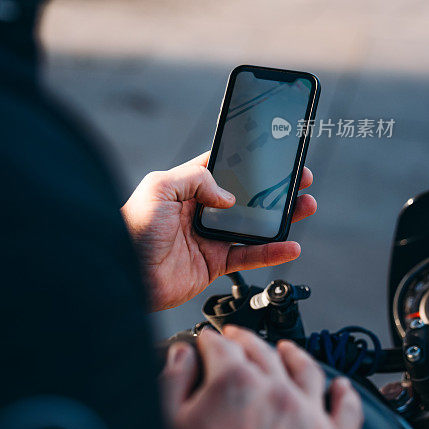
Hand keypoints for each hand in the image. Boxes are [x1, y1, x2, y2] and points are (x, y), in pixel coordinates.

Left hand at [121, 152, 316, 310]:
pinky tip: (291, 246)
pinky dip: (272, 252)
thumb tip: (228, 196)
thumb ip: (196, 179)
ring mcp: (209, 238)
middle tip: (300, 179)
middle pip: (246, 196)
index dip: (248, 162)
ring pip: (254, 226)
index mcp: (187, 186)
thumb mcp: (160, 187)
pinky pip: (249, 256)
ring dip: (282, 217)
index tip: (274, 156)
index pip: (223, 168)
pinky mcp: (213, 264)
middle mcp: (200, 210)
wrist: (122, 273)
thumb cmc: (132, 226)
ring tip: (306, 205)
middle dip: (274, 188)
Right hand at [161, 328, 362, 428]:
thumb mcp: (168, 428)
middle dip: (245, 341)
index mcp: (235, 383)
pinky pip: (347, 412)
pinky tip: (341, 388)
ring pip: (307, 370)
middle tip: (236, 341)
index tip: (206, 343)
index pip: (221, 345)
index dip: (209, 341)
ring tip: (287, 351)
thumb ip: (174, 381)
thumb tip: (183, 356)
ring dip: (294, 355)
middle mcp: (276, 392)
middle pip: (262, 351)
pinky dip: (345, 395)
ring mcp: (309, 418)